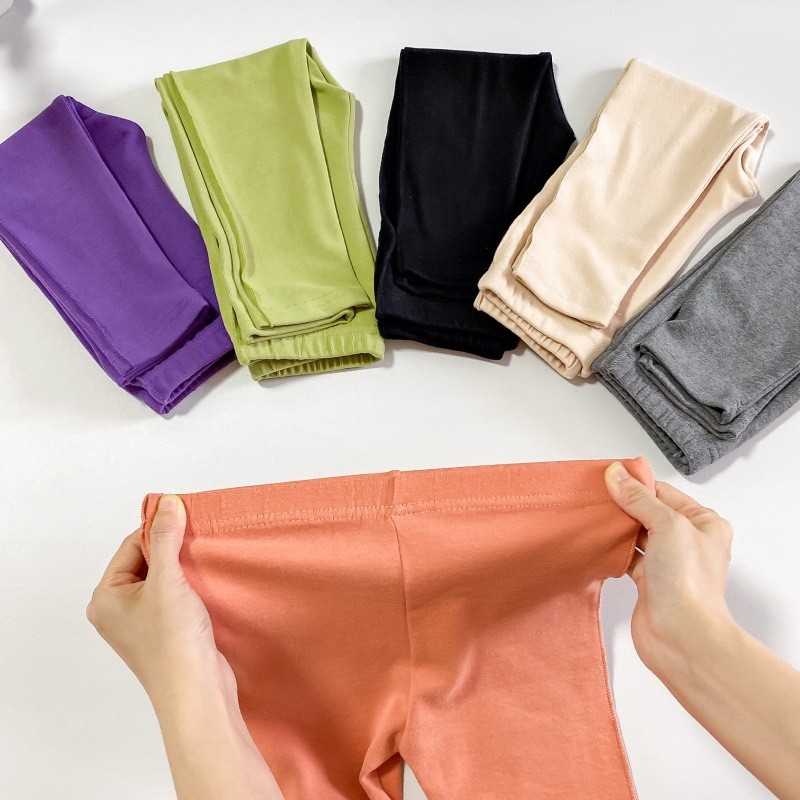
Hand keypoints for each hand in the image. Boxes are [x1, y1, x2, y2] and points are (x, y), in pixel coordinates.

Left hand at [86, 495, 226, 703]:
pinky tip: (206, 583)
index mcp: (105, 597)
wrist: (197, 691)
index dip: (159, 530)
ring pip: (162, 578)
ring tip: (202, 563)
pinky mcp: (164, 631)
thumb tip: (167, 502)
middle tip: (196, 540)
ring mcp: (140, 623)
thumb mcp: (168, 581)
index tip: (185, 517)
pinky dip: (190, 585)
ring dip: (183, 567)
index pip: (132, 546)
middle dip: (172, 549)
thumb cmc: (174, 643)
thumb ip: (167, 538)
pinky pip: (174, 595)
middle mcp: (117, 610)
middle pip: (146, 560)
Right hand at [604, 462, 734, 677]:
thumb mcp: (667, 525)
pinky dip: (613, 549)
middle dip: (624, 505)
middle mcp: (688, 542)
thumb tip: (616, 474)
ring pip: (636, 534)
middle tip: (596, 494)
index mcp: (704, 523)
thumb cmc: (688, 584)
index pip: (664, 492)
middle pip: (648, 512)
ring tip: (593, 515)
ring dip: (617, 527)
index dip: (637, 484)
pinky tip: (598, 541)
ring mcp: (668, 563)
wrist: (681, 637)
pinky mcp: (649, 581)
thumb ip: (639, 498)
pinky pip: (627, 556)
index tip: (610, 476)